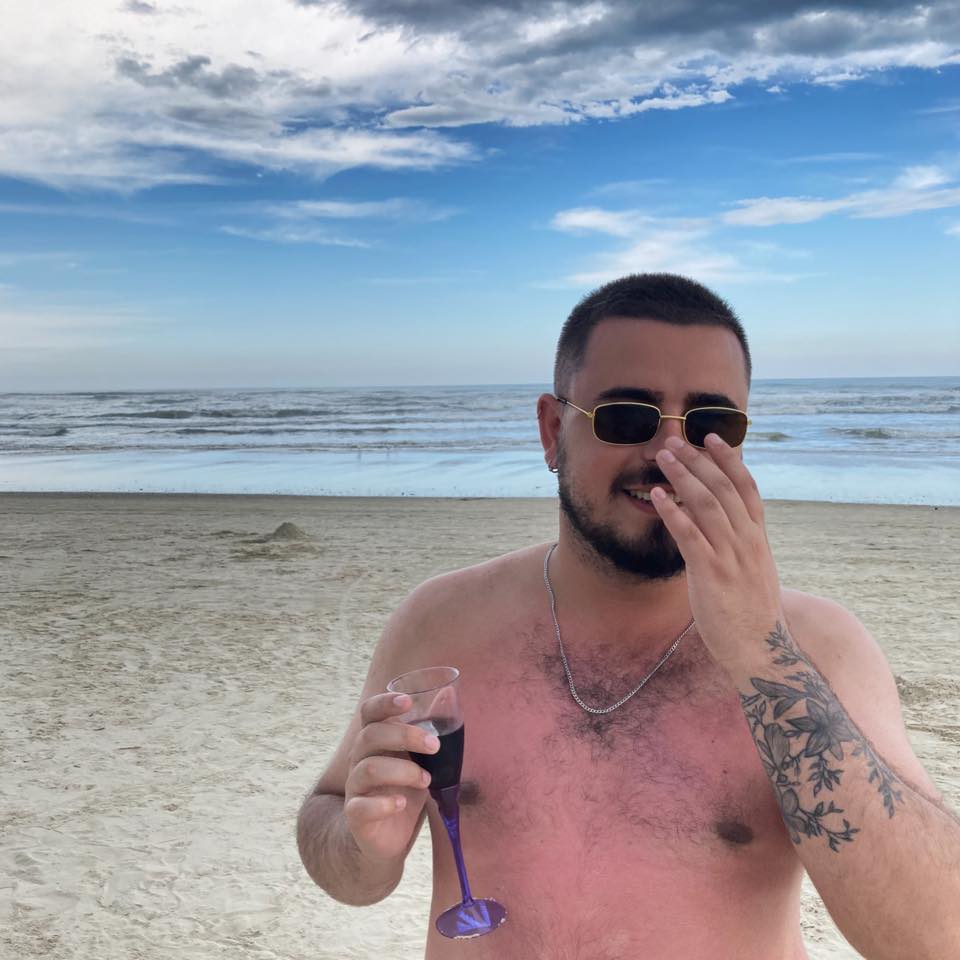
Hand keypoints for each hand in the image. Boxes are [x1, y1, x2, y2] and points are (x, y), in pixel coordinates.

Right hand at [343, 692, 438, 862]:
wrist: (385, 837)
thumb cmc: (404, 788)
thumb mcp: (420, 759)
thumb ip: (429, 731)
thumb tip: (447, 693)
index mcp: (374, 741)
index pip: (369, 712)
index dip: (384, 703)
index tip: (407, 701)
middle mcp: (359, 759)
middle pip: (370, 735)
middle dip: (404, 736)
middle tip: (434, 746)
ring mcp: (355, 786)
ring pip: (369, 769)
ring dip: (403, 771)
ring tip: (426, 780)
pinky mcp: (356, 815)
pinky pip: (361, 806)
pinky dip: (383, 804)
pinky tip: (401, 803)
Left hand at [649, 433, 782, 669]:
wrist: (760, 649)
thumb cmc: (751, 611)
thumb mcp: (753, 569)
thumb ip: (740, 543)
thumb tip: (721, 522)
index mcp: (757, 537)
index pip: (746, 487)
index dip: (729, 459)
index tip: (712, 437)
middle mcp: (747, 540)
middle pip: (723, 488)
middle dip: (698, 460)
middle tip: (675, 440)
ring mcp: (731, 555)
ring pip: (706, 504)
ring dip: (682, 476)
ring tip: (663, 457)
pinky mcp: (711, 573)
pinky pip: (690, 535)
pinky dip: (673, 511)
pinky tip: (659, 496)